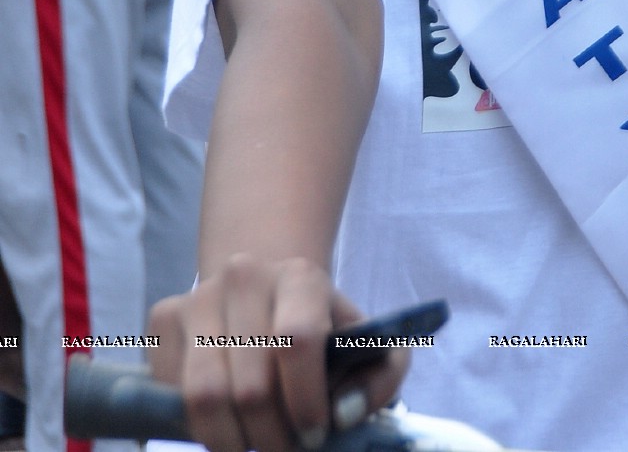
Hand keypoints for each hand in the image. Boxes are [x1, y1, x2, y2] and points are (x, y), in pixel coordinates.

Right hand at [149, 256, 409, 451]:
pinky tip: (224, 422)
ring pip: (204, 395)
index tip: (314, 436)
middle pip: (251, 385)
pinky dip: (196, 425)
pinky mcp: (164, 317)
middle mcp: (245, 275)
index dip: (305, 401)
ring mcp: (199, 294)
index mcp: (300, 277)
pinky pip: (170, 393)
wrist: (263, 292)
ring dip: (230, 441)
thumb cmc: (319, 328)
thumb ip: (381, 378)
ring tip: (252, 447)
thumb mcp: (364, 345)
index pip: (297, 340)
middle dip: (271, 438)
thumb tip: (345, 414)